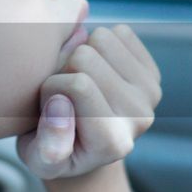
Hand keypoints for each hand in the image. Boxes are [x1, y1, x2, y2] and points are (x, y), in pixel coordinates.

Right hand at [17, 24, 161, 180]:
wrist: (84, 149)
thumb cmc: (52, 148)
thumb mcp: (38, 158)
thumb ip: (47, 144)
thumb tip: (61, 105)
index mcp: (112, 142)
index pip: (77, 85)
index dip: (51, 87)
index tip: (50, 108)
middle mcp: (139, 118)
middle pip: (86, 56)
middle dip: (63, 68)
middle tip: (63, 94)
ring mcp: (150, 93)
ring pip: (102, 38)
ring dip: (80, 53)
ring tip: (77, 82)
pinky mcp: (152, 73)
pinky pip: (120, 32)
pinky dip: (99, 45)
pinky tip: (94, 71)